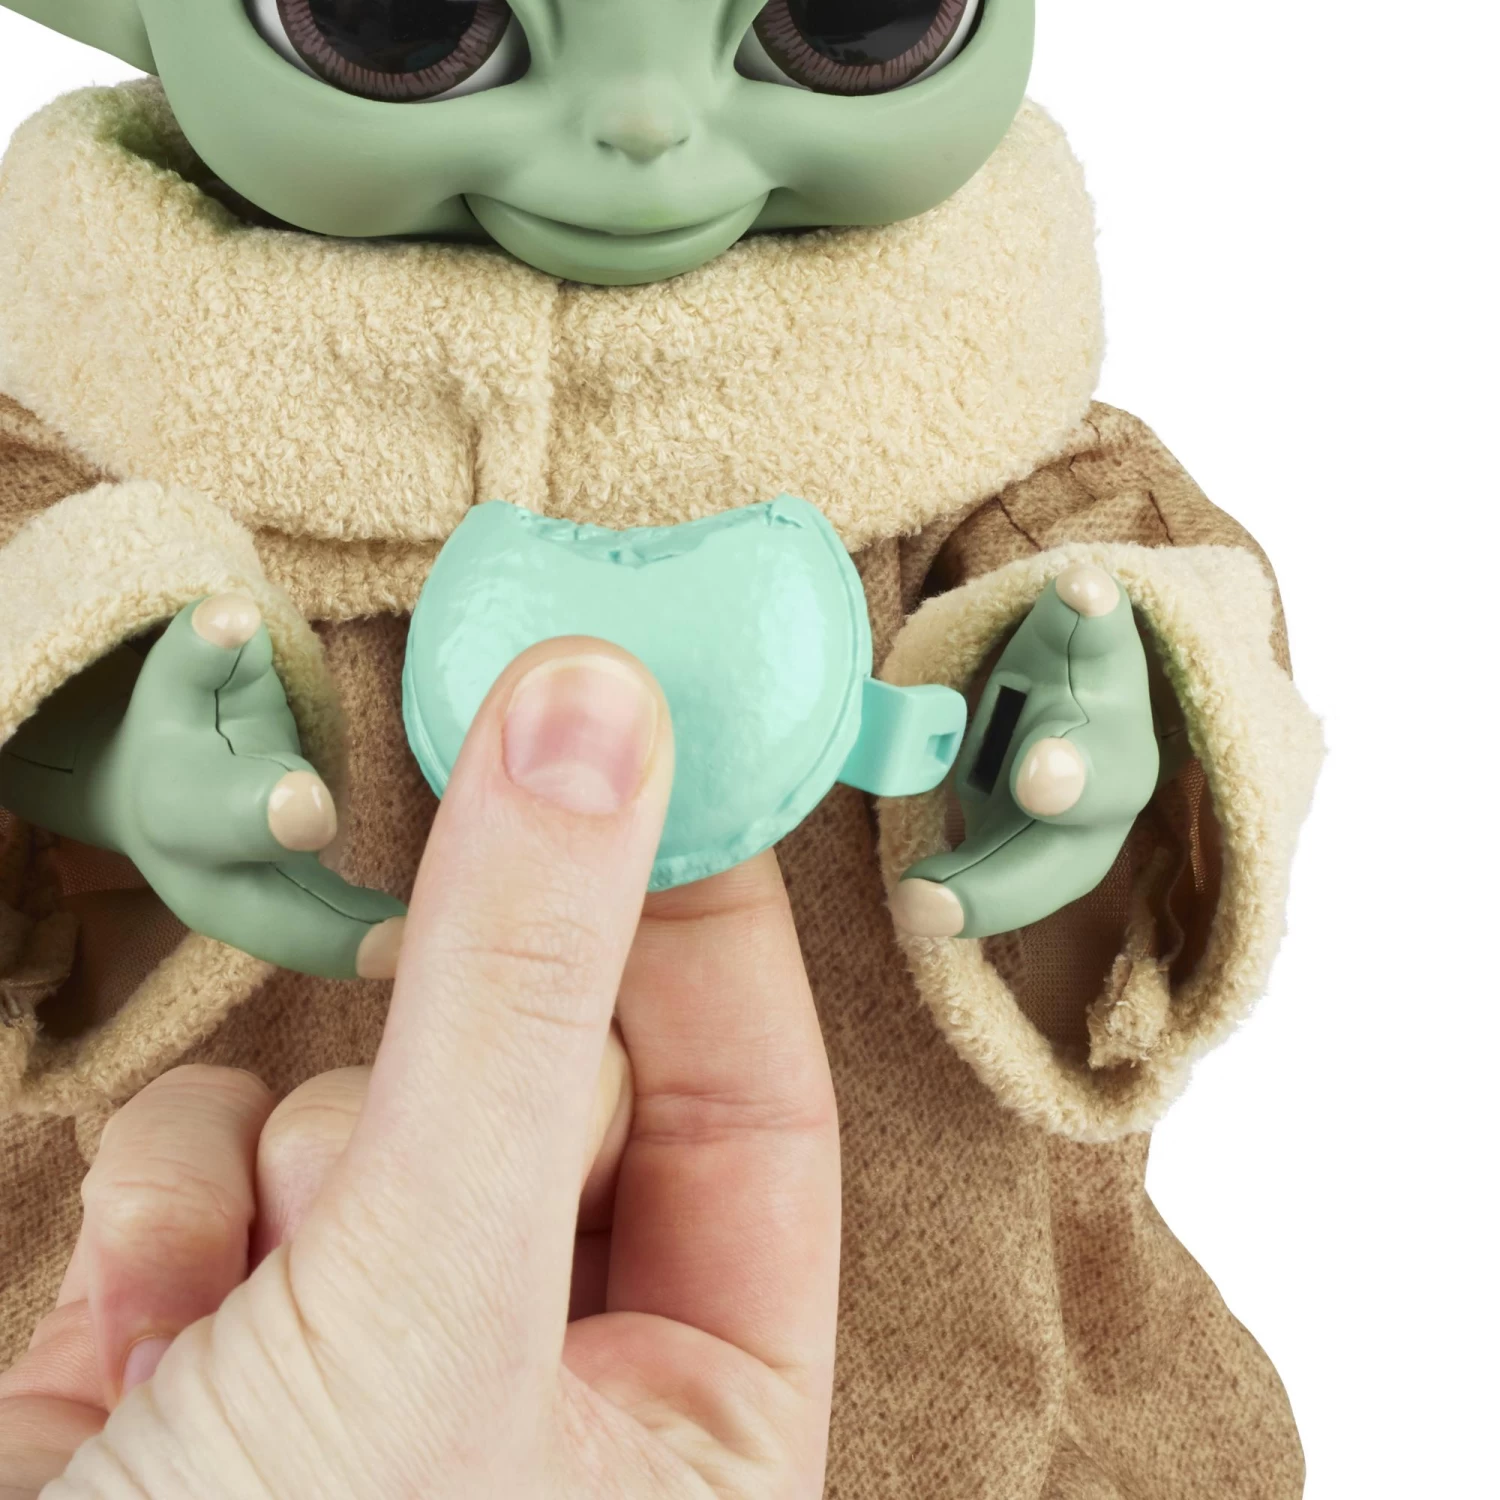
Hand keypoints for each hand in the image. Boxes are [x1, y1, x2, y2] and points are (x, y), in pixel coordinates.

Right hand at [0, 638, 839, 1497]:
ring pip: (377, 1104)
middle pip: (557, 1077)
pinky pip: (218, 1164)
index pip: (753, 1096)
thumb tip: (599, 714)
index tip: (661, 740)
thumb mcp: (433, 1297)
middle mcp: (552, 1376)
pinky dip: (171, 1206)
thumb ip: (515, 992)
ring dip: (304, 1152)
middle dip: (473, 1026)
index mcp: (702, 1415)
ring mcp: (372, 1347)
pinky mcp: (203, 1342)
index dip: (707, 915)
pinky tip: (135, 1331)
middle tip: (448, 901)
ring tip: (253, 1289)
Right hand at [891, 563, 1159, 937]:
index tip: (914, 906)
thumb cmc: (1008, 781)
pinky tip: (1079, 585)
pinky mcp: (1103, 648)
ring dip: (1087, 676)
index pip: (1022, 878)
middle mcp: (1100, 785)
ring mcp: (1106, 713)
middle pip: (1094, 797)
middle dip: (1064, 791)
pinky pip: (1105, 629)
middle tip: (1041, 783)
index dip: (975, 899)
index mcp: (1056, 845)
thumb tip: (888, 894)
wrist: (1080, 702)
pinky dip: (1094, 609)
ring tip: (1073, 638)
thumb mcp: (979, 831)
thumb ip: (945, 863)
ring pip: (1106, 713)